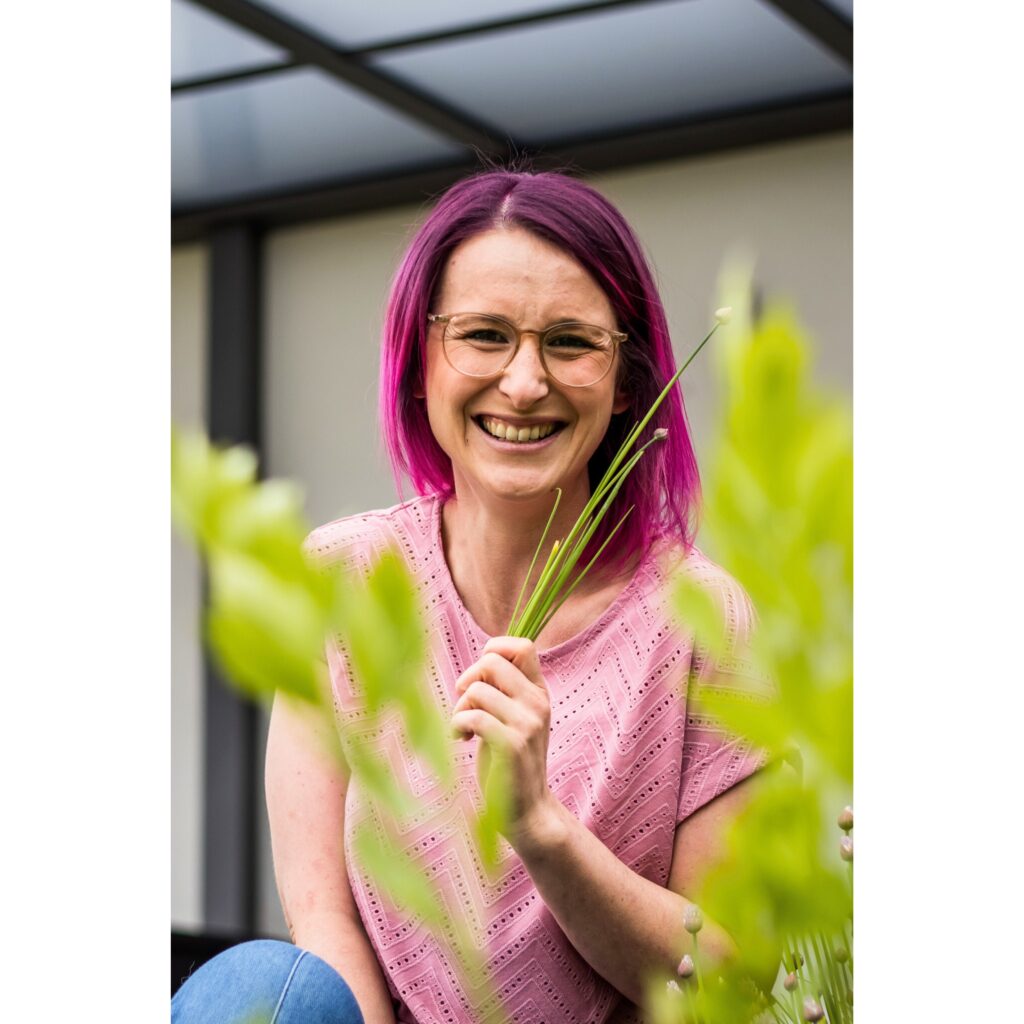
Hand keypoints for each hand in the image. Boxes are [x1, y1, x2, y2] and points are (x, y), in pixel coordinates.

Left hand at [450, 636, 555, 844]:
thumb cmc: (509, 761)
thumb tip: (480, 664)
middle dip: (468, 680)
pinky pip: (473, 716)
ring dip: (459, 709)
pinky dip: (457, 726)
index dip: (493, 651)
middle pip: (491, 661)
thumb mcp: (513, 717)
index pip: (522, 646)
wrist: (526, 810)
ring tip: (463, 729)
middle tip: (466, 706)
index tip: (480, 679)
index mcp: (538, 692)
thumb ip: (504, 690)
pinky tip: (460, 740)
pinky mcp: (513, 745)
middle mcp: (538, 702)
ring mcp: (528, 724)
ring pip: (476, 690)